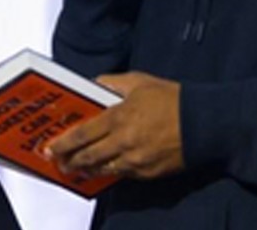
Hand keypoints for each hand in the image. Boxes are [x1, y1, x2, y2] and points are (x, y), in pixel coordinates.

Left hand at [44, 72, 182, 179]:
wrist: (204, 123)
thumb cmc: (174, 100)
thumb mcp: (139, 81)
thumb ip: (111, 83)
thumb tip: (94, 84)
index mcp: (119, 117)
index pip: (82, 135)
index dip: (63, 143)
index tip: (51, 147)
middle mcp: (124, 142)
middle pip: (87, 156)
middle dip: (70, 161)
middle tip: (59, 161)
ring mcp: (135, 160)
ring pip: (102, 169)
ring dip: (87, 169)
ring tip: (77, 168)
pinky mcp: (148, 172)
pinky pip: (122, 174)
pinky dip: (110, 171)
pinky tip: (104, 168)